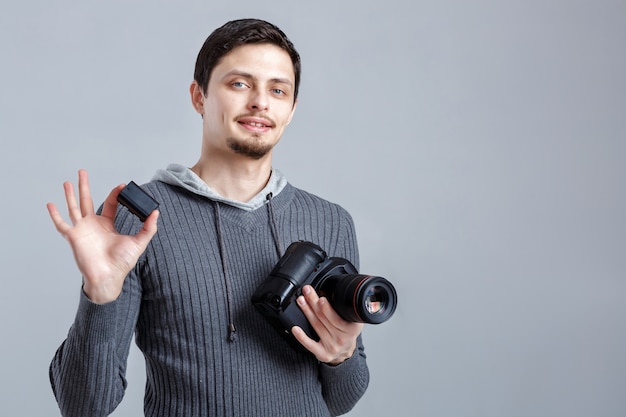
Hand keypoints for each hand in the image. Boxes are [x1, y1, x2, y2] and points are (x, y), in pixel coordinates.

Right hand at [47, 169, 158, 303]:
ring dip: (70, 195)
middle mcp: (93, 225)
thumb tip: (156, 213)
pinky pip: (61, 224)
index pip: (110, 204)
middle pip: (87, 200)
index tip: (122, 186)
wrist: (109, 276)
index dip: (115, 194)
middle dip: (84, 186)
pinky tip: (50, 204)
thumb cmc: (122, 263)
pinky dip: (55, 215)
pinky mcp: (73, 237)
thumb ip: (148, 228)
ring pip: (74, 208)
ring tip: (67, 182)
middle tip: (82, 172)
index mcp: (107, 225)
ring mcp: (82, 230)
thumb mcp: (139, 242)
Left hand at [291, 285, 363, 364]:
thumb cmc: (346, 332)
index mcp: (352, 328)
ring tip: (301, 301)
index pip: (337, 317)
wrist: (346, 352)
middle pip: (324, 318)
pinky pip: (310, 345)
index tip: (320, 298)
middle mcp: (342, 338)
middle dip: (313, 302)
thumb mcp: (352, 320)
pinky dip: (302, 337)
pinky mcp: (323, 354)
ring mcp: (332, 346)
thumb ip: (343, 308)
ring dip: (307, 311)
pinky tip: (295, 328)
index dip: (327, 308)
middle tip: (307, 291)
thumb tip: (326, 290)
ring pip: (316, 326)